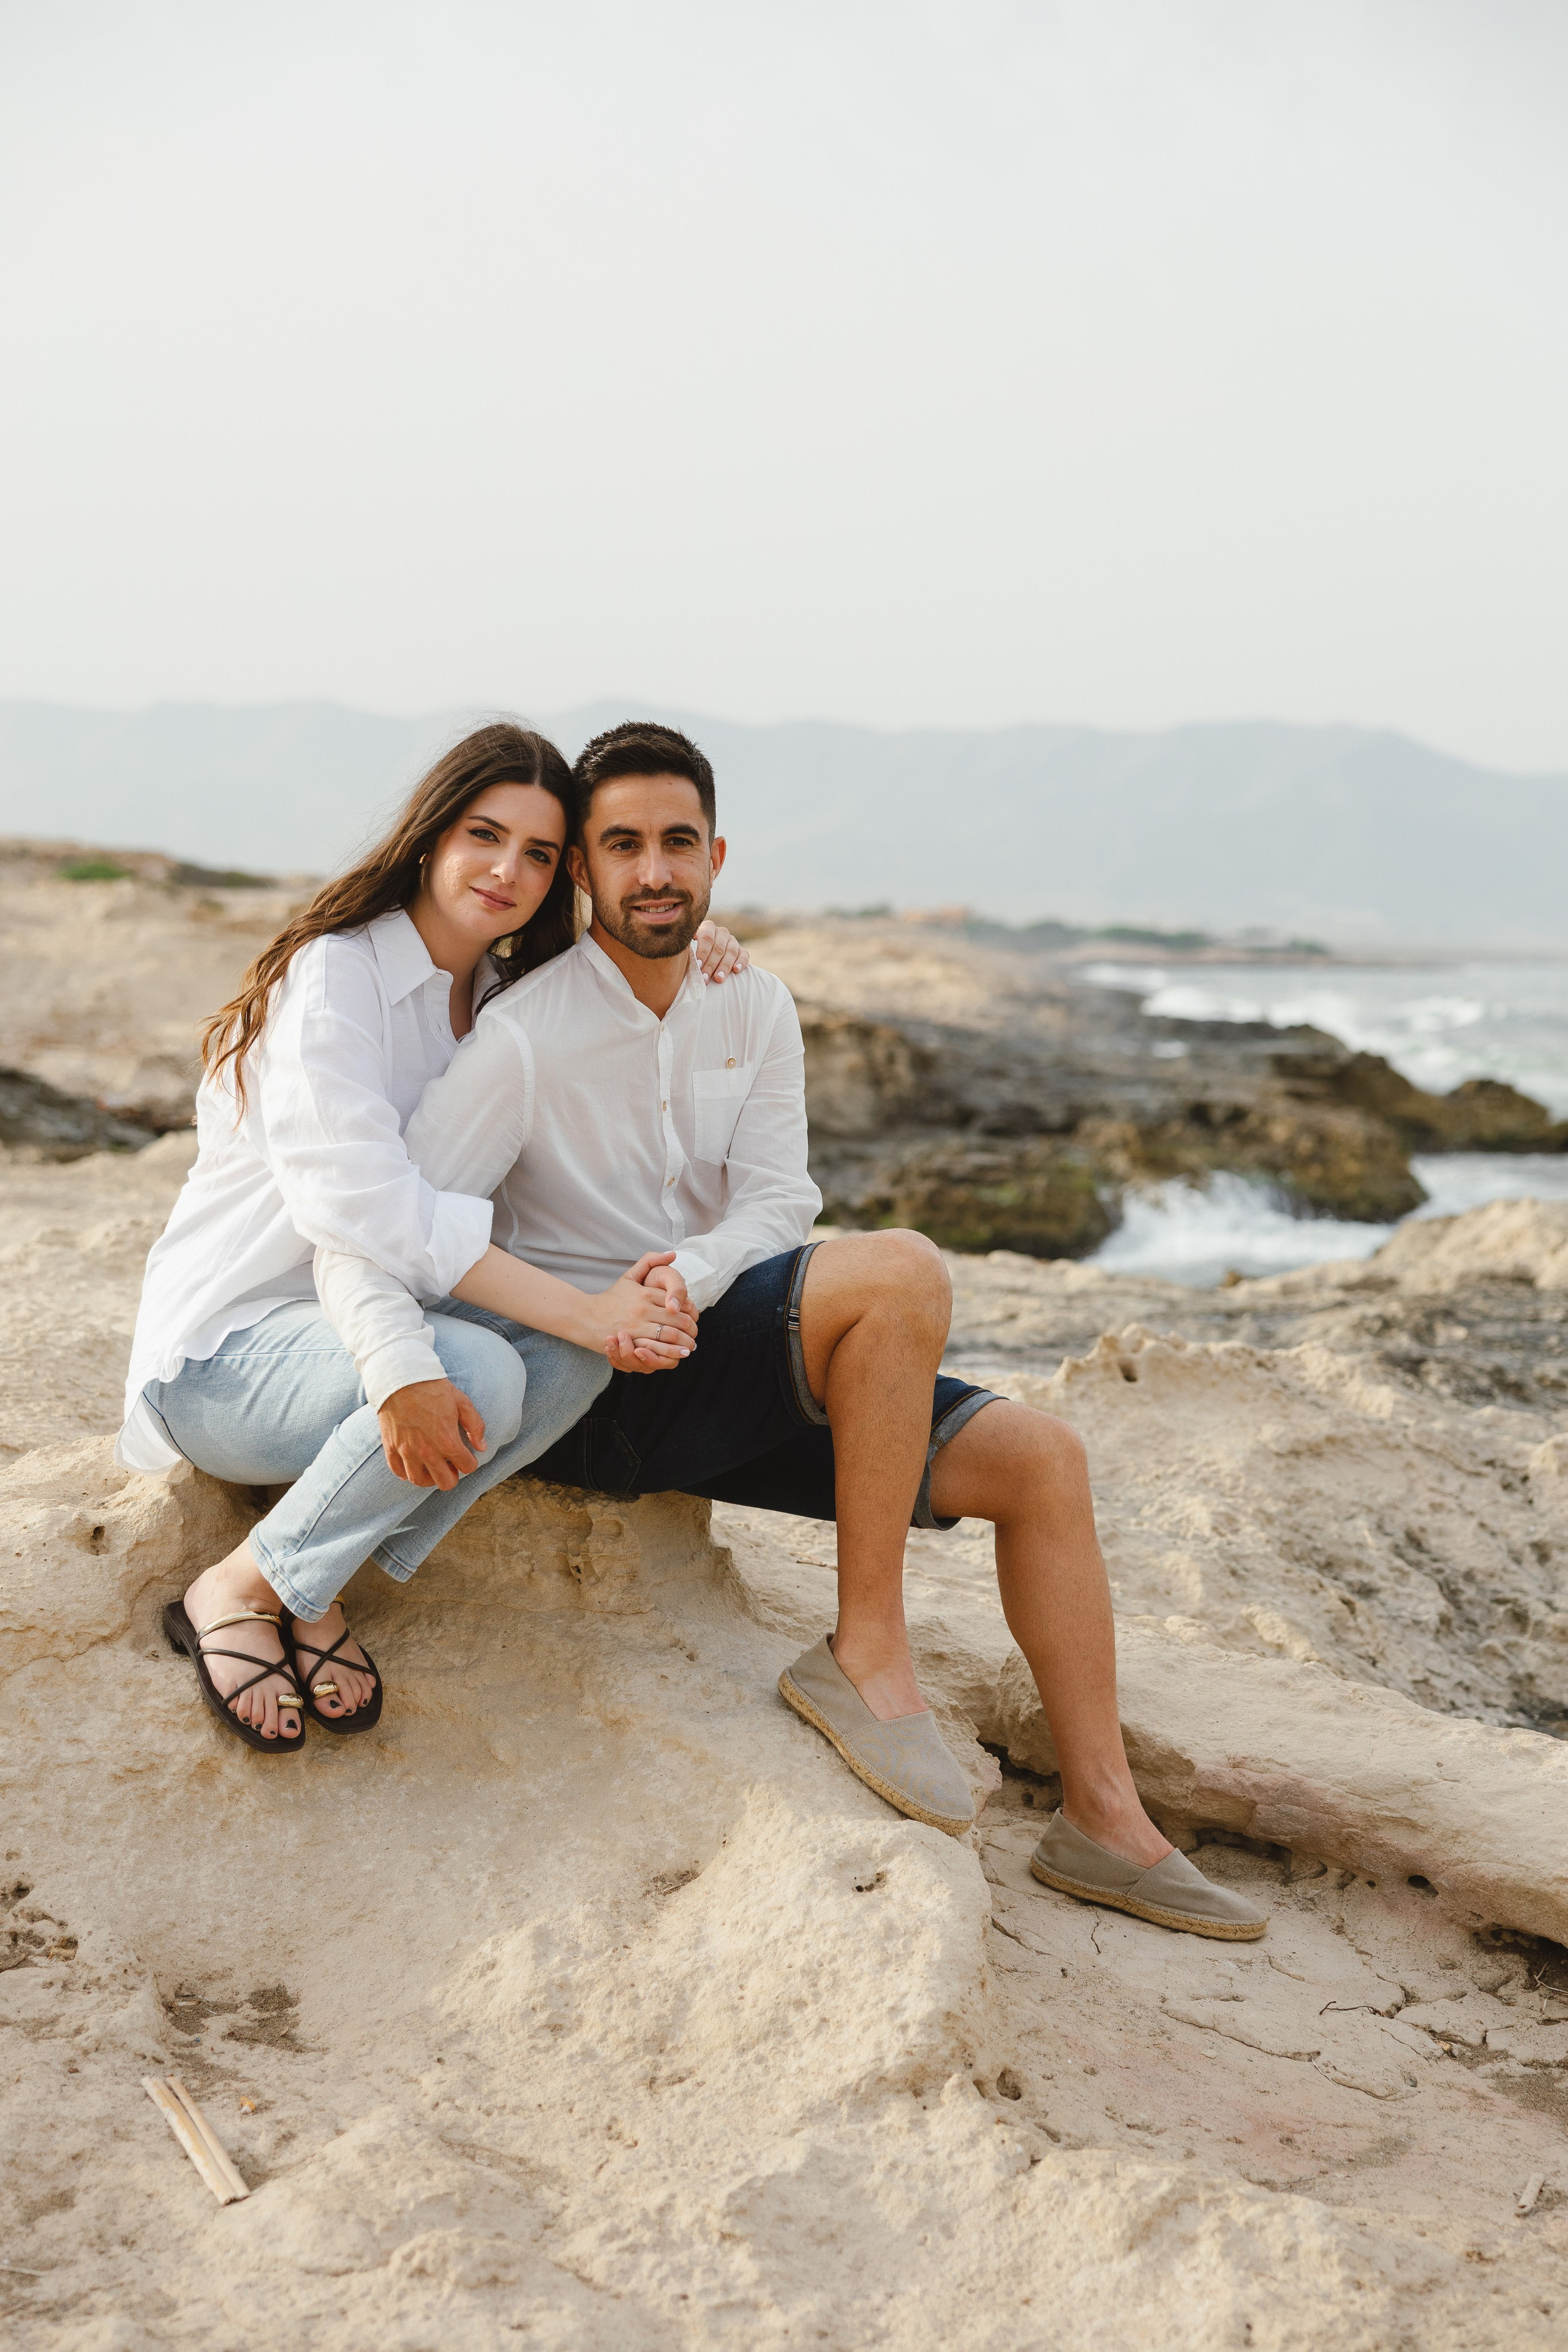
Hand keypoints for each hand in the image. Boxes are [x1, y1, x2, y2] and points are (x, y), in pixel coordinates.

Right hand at [377, 1377, 485, 1487]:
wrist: (401, 1378)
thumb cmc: (433, 1388)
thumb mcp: (462, 1402)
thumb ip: (475, 1426)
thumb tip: (482, 1447)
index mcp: (447, 1441)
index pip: (467, 1467)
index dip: (471, 1463)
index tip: (467, 1456)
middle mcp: (427, 1451)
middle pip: (445, 1482)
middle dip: (453, 1476)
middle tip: (452, 1465)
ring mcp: (407, 1451)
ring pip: (420, 1481)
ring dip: (430, 1478)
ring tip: (433, 1467)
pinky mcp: (391, 1447)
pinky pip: (398, 1472)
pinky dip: (407, 1473)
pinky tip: (414, 1464)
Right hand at [592, 1250, 698, 1373]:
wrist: (586, 1316)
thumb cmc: (611, 1298)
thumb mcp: (629, 1276)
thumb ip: (650, 1261)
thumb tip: (673, 1254)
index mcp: (645, 1293)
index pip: (678, 1301)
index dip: (691, 1311)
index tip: (695, 1318)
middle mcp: (643, 1309)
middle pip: (678, 1319)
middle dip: (691, 1329)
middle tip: (695, 1334)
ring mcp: (636, 1326)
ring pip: (670, 1335)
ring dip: (684, 1342)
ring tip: (690, 1346)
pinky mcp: (630, 1341)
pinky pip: (656, 1348)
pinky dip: (671, 1353)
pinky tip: (678, 1354)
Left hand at [693, 919, 749, 982]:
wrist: (706, 957)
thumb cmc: (692, 955)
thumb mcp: (688, 950)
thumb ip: (687, 951)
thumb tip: (680, 957)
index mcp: (707, 928)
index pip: (706, 938)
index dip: (702, 952)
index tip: (698, 965)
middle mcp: (721, 932)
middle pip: (718, 948)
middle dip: (711, 964)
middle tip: (705, 978)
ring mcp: (732, 941)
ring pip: (731, 952)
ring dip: (724, 966)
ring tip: (718, 979)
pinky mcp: (741, 950)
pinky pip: (744, 955)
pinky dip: (741, 962)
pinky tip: (736, 970)